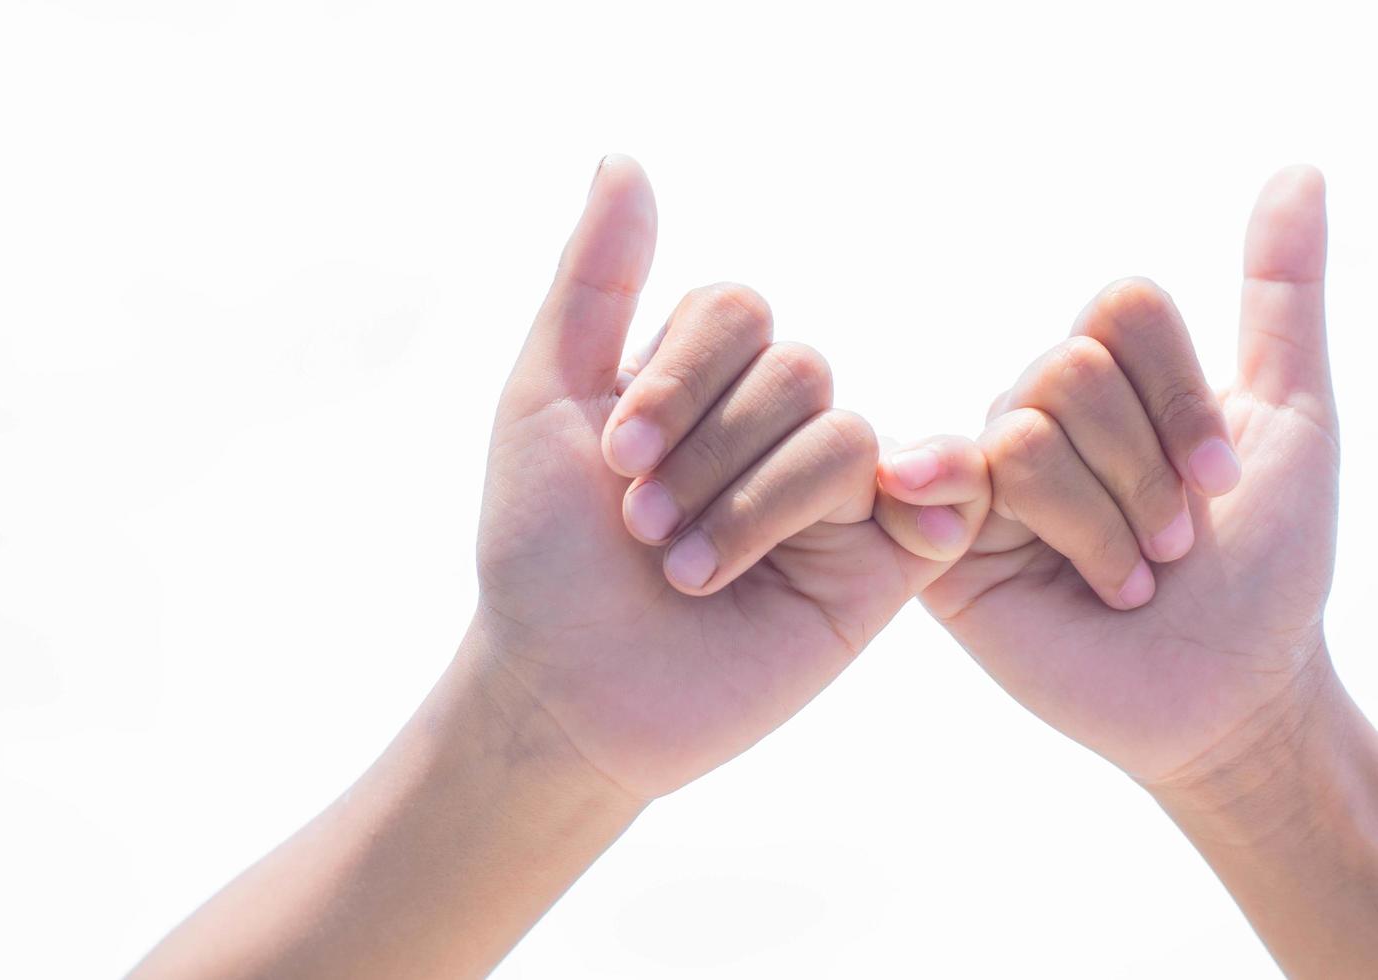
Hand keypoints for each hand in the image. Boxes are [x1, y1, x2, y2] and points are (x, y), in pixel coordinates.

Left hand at [471, 155, 988, 799]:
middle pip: (792, 366)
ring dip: (747, 504)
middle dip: (704, 452)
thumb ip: (593, 282)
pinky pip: (931, 493)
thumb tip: (622, 156)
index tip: (612, 458)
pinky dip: (926, 491)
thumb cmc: (544, 554)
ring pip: (838, 429)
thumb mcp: (544, 399)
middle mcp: (772, 423)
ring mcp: (830, 491)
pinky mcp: (879, 562)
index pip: (735, 309)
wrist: (568, 691)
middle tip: (641, 528)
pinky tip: (899, 516)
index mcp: (704, 378)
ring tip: (683, 573)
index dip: (678, 377)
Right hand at [907, 166, 1337, 786]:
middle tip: (1171, 544)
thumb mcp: (1292, 421)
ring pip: (1028, 426)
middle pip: (1073, 367)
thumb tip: (1297, 169)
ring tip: (1128, 579)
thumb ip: (1281, 297)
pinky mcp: (943, 542)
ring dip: (1109, 521)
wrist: (1230, 694)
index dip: (1181, 397)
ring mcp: (984, 476)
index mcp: (1107, 380)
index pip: (1122, 308)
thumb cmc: (1265, 570)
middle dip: (1147, 471)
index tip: (1220, 484)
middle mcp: (1036, 414)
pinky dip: (1018, 516)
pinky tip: (1035, 562)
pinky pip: (966, 480)